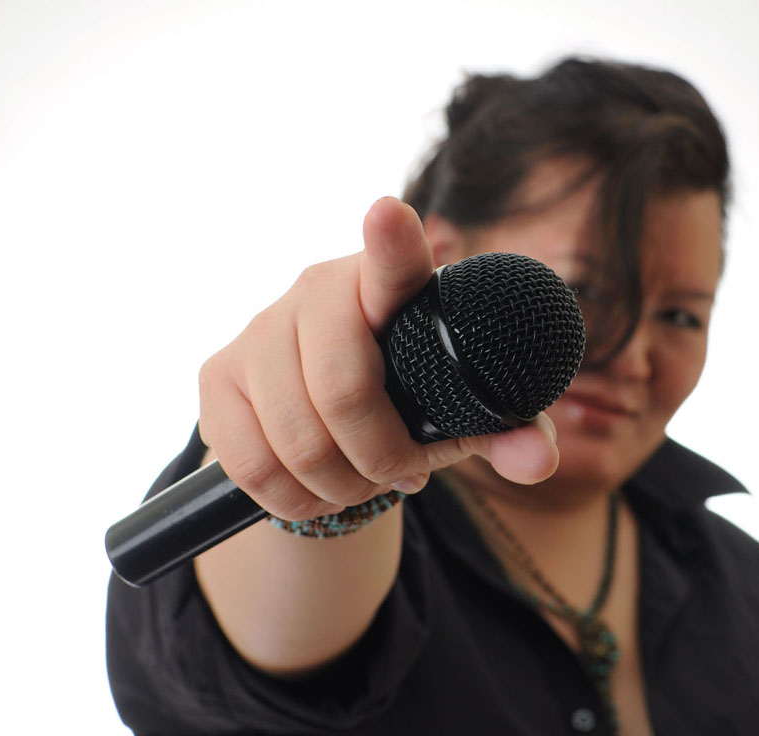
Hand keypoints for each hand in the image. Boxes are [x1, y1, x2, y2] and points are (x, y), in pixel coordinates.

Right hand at [196, 198, 558, 520]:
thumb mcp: (462, 410)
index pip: (392, 259)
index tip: (389, 213)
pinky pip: (251, 464)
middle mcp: (316, 290)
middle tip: (402, 472)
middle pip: (343, 393)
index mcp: (390, 285)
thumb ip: (508, 430)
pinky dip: (294, 500)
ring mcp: (259, 330)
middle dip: (382, 458)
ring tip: (363, 480)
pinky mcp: (217, 375)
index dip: (390, 242)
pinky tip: (317, 489)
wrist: (327, 409)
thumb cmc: (410, 390)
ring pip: (297, 440)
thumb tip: (541, 461)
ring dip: (341, 486)